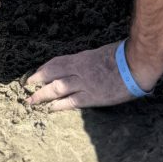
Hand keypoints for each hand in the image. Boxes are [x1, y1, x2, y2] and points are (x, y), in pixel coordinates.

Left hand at [22, 41, 151, 111]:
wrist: (135, 65)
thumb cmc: (122, 55)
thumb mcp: (100, 52)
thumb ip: (89, 59)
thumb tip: (83, 64)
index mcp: (81, 58)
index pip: (57, 63)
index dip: (45, 68)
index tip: (36, 73)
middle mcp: (79, 70)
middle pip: (53, 74)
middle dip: (38, 80)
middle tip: (27, 86)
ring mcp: (85, 84)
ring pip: (58, 88)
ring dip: (43, 95)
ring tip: (32, 100)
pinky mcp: (93, 97)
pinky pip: (72, 102)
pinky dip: (60, 105)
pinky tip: (51, 108)